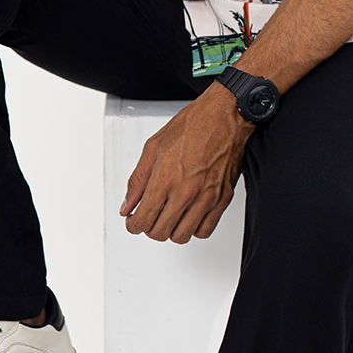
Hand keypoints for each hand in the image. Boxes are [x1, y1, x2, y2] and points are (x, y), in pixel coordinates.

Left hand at [121, 87, 252, 243]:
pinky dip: (193, 229)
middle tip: (149, 217)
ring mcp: (207, 198)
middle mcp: (187, 191)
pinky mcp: (222, 199)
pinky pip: (205, 230)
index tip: (133, 222)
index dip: (133, 226)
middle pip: (160, 233)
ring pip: (182, 236)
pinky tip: (188, 215)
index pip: (143, 220)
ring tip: (169, 215)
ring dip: (170, 230)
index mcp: (166, 178)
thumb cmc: (192, 125)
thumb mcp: (153, 147)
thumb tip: (127, 205)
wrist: (225, 116)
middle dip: (149, 228)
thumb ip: (138, 180)